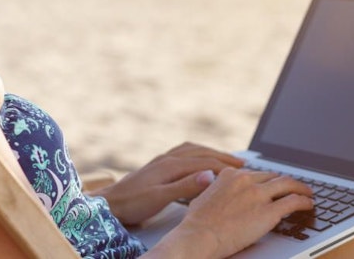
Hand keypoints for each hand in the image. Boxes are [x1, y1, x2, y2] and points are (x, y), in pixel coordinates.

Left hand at [92, 142, 245, 224]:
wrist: (109, 203)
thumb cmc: (133, 203)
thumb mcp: (160, 197)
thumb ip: (185, 186)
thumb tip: (210, 175)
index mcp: (171, 165)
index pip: (205, 162)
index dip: (226, 166)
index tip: (244, 170)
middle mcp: (167, 158)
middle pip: (201, 153)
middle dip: (222, 156)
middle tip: (242, 162)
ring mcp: (162, 160)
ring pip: (192, 150)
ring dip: (210, 152)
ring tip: (225, 158)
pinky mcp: (157, 165)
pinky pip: (182, 153)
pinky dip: (197, 152)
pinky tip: (198, 158)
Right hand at [157, 168, 313, 258]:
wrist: (199, 236)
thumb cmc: (196, 223)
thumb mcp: (202, 197)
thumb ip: (215, 191)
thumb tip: (216, 191)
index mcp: (229, 175)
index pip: (255, 173)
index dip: (266, 180)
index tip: (272, 184)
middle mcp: (246, 180)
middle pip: (273, 176)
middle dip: (283, 183)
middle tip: (292, 188)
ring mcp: (258, 194)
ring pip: (287, 184)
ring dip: (300, 188)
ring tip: (308, 193)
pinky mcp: (269, 211)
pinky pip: (293, 202)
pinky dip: (304, 201)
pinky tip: (309, 205)